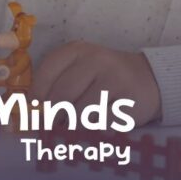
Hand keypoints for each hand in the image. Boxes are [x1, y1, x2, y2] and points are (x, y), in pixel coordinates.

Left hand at [31, 41, 161, 126]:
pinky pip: (102, 124)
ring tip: (77, 122)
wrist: (147, 78)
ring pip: (80, 112)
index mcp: (78, 50)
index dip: (37, 90)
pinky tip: (100, 122)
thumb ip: (57, 80)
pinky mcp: (130, 102)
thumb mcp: (80, 67)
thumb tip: (32, 106)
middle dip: (53, 113)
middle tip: (54, 120)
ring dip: (74, 123)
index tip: (34, 105)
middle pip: (62, 94)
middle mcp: (96, 60)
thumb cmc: (103, 76)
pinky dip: (96, 128)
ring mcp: (115, 80)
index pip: (48, 69)